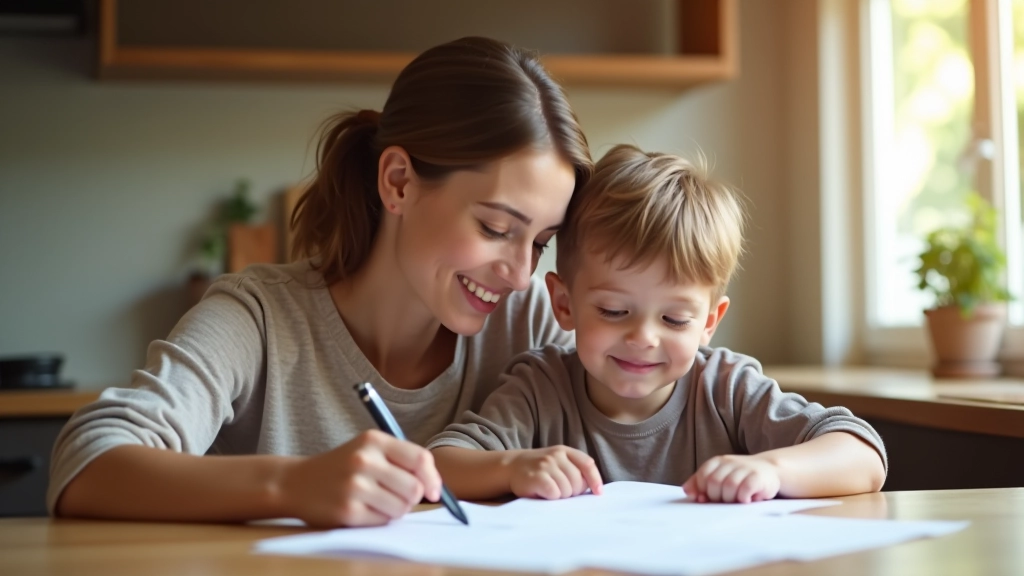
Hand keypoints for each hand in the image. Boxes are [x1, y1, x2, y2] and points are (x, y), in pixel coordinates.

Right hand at [278, 430, 441, 526]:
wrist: (297, 482)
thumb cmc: (342, 467)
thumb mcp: (368, 450)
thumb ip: (400, 460)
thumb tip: (434, 486)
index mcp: (373, 440)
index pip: (420, 459)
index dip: (432, 478)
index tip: (434, 491)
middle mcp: (364, 460)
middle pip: (414, 488)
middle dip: (412, 498)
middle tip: (398, 497)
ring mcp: (355, 486)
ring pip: (401, 508)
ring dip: (396, 510)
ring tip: (378, 502)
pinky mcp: (347, 511)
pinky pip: (383, 521)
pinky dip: (379, 519)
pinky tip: (363, 509)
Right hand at [509, 446, 602, 499]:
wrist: (512, 467)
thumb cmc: (540, 469)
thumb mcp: (558, 462)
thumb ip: (574, 469)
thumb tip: (595, 489)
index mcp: (565, 451)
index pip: (587, 464)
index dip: (595, 479)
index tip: (598, 493)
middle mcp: (556, 456)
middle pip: (578, 481)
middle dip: (573, 492)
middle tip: (561, 492)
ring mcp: (546, 465)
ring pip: (567, 490)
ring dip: (561, 496)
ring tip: (550, 491)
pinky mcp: (537, 477)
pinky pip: (555, 494)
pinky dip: (551, 498)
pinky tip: (543, 493)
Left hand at [682, 455, 779, 503]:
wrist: (769, 470)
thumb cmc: (739, 477)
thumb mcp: (719, 476)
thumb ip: (700, 483)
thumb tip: (687, 492)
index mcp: (717, 461)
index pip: (702, 476)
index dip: (702, 491)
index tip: (706, 499)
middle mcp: (730, 462)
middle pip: (714, 483)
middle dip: (716, 497)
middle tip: (725, 501)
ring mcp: (744, 468)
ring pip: (729, 487)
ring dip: (730, 499)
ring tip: (736, 500)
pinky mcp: (757, 477)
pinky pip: (744, 490)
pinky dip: (742, 498)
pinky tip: (745, 500)